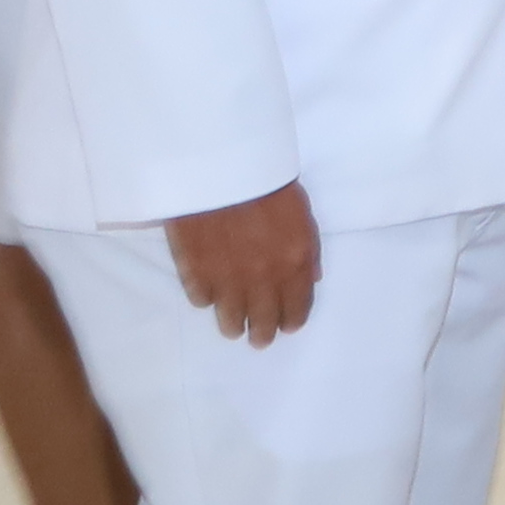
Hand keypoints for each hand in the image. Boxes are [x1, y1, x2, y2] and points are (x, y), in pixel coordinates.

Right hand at [166, 183, 320, 342]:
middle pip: (263, 323)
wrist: (217, 166)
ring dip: (233, 324)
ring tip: (232, 326)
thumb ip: (308, 251)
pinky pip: (201, 300)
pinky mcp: (194, 272)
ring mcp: (226, 279)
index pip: (296, 310)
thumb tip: (310, 280)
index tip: (286, 326)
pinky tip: (209, 293)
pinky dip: (206, 298)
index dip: (291, 321)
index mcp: (294, 264)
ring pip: (230, 320)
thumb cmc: (265, 182)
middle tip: (258, 338)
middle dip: (263, 333)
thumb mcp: (302, 213)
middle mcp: (262, 280)